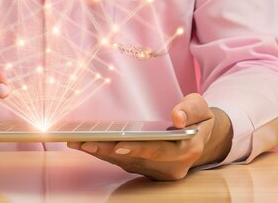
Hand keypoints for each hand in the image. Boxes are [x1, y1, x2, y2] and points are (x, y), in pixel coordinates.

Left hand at [67, 93, 232, 179]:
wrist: (201, 138)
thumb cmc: (199, 119)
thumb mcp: (202, 107)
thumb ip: (191, 109)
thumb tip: (177, 117)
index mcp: (186, 151)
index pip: (160, 152)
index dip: (139, 149)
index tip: (118, 145)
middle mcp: (170, 167)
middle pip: (135, 160)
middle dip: (108, 151)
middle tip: (83, 142)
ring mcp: (156, 171)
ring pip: (124, 163)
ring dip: (100, 152)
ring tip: (76, 141)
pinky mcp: (144, 169)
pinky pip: (121, 163)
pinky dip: (103, 153)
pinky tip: (84, 143)